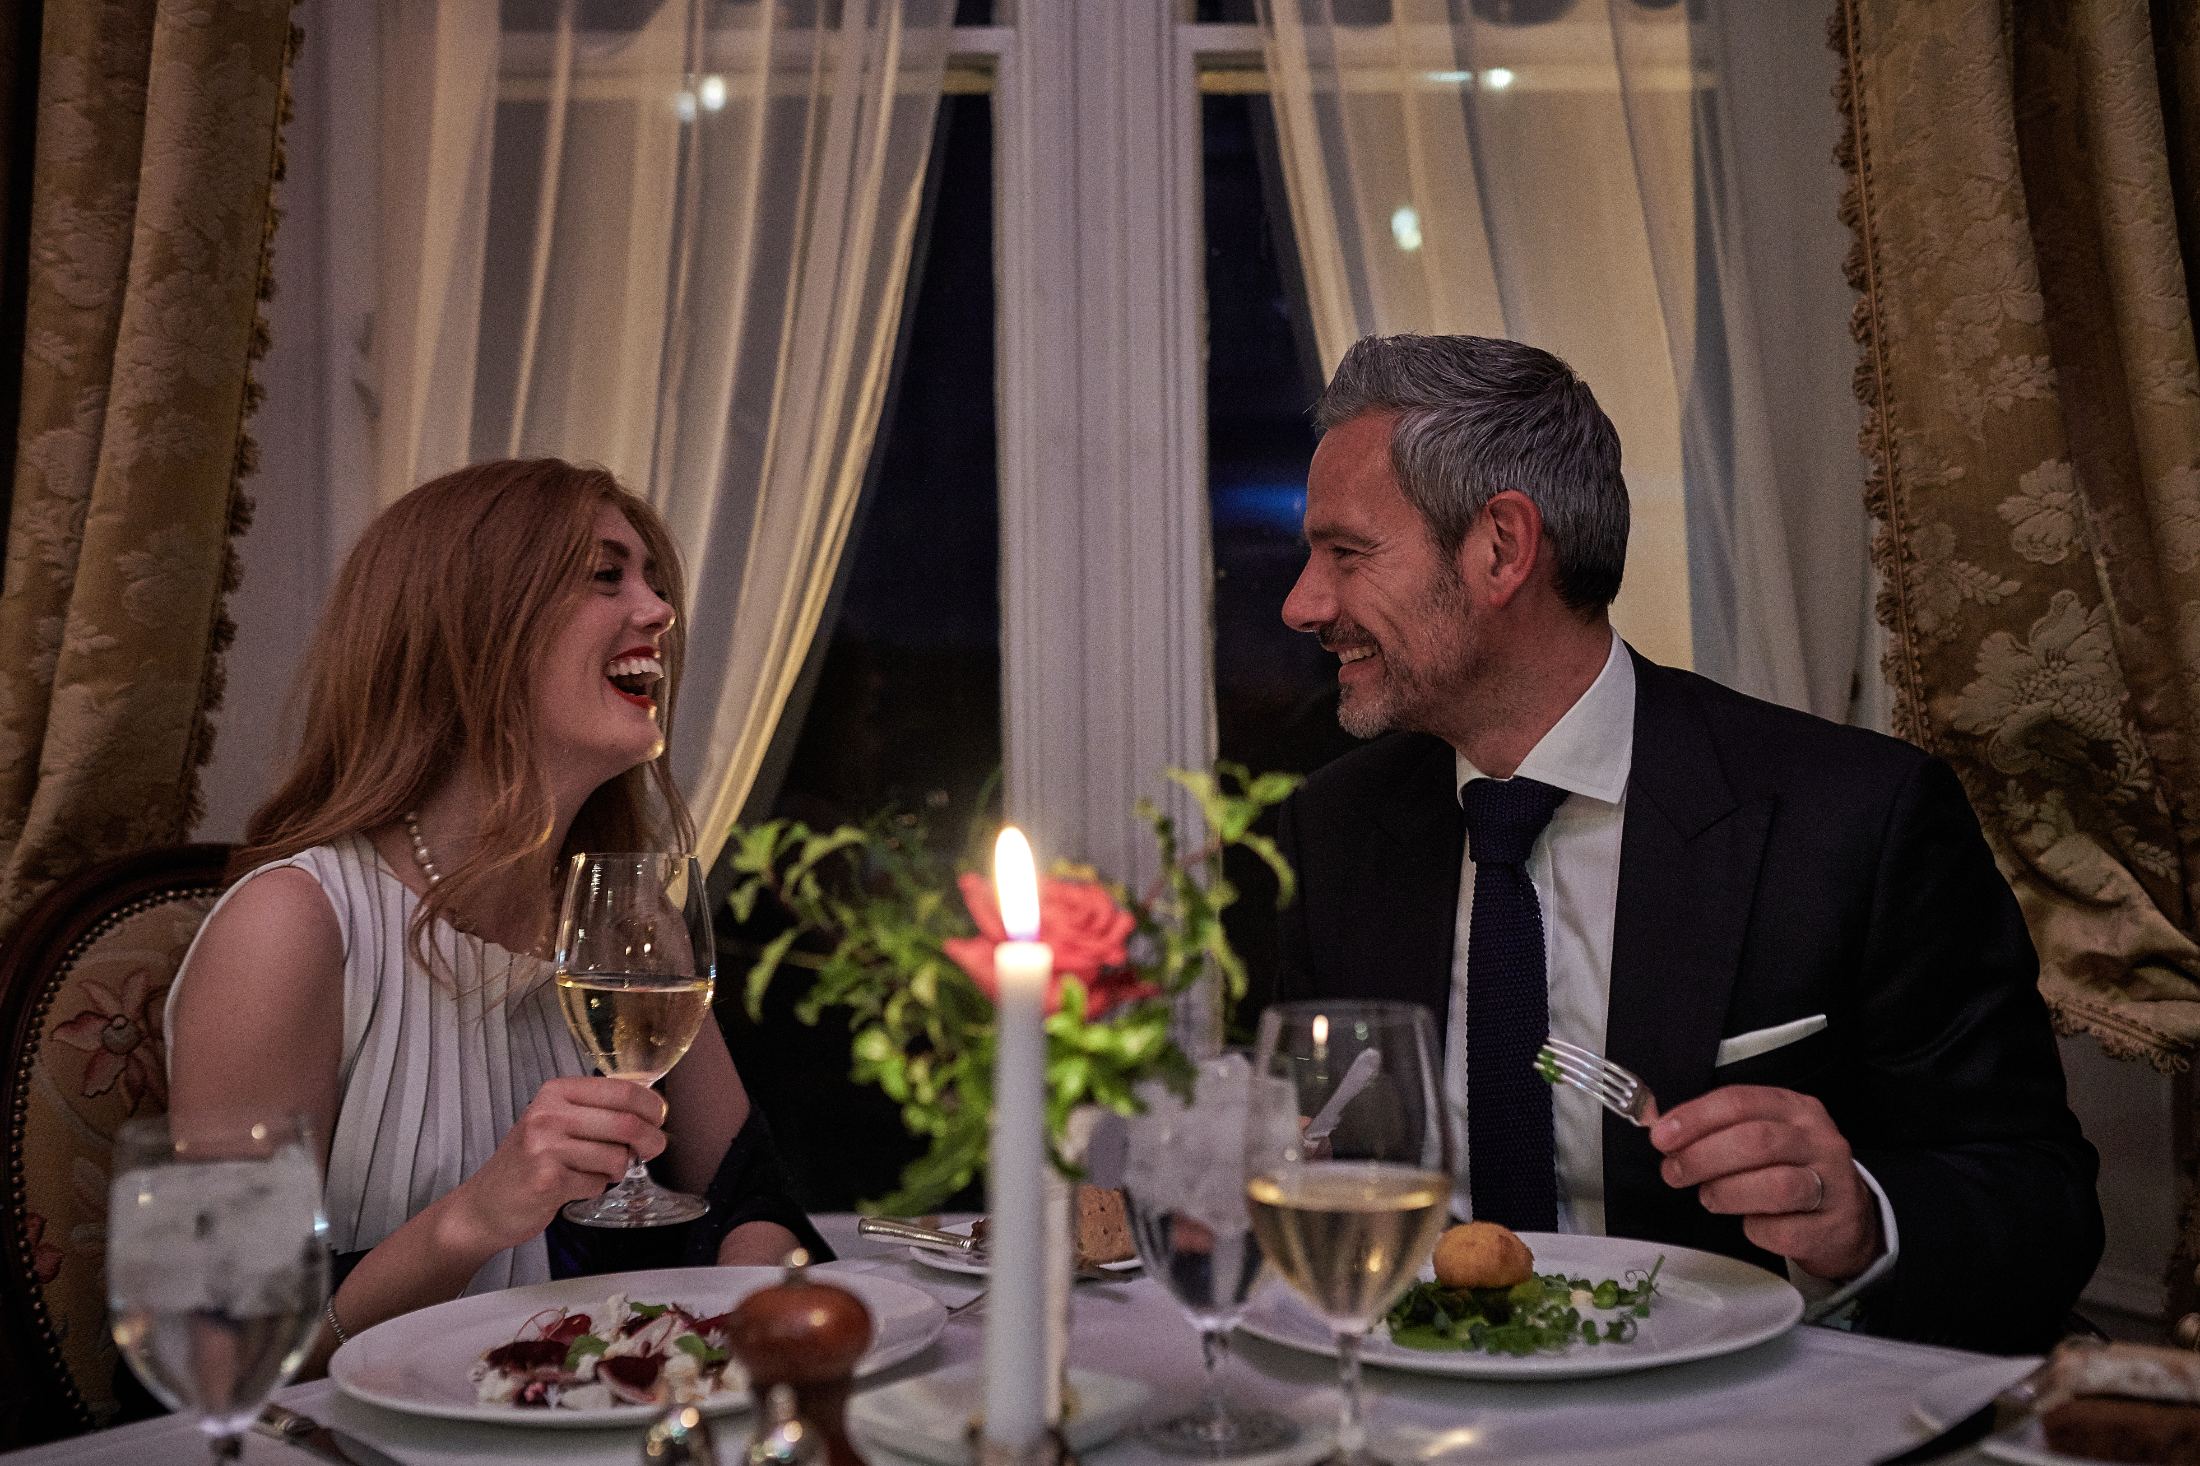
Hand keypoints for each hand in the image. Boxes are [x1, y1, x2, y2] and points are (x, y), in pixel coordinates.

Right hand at [445, 1077, 667, 1252]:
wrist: (484, 1205)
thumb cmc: (528, 1163)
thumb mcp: (555, 1123)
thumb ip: (596, 1112)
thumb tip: (654, 1110)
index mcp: (555, 1092)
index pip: (622, 1090)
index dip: (651, 1106)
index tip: (659, 1119)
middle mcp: (548, 1114)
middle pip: (626, 1123)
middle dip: (650, 1140)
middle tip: (651, 1150)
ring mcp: (545, 1146)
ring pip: (616, 1157)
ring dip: (616, 1170)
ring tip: (595, 1171)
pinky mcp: (547, 1180)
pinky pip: (597, 1183)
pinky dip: (595, 1188)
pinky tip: (574, 1186)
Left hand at [1649, 1084, 1882, 1281]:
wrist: (1848, 1222)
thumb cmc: (1792, 1173)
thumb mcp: (1764, 1138)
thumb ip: (1718, 1130)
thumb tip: (1662, 1130)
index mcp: (1797, 1109)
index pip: (1741, 1101)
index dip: (1696, 1117)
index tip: (1661, 1136)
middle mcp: (1820, 1141)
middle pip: (1756, 1140)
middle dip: (1703, 1156)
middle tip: (1673, 1172)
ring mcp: (1834, 1184)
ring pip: (1775, 1185)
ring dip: (1728, 1192)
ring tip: (1709, 1198)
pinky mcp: (1834, 1227)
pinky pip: (1784, 1230)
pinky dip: (1756, 1229)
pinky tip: (1748, 1224)